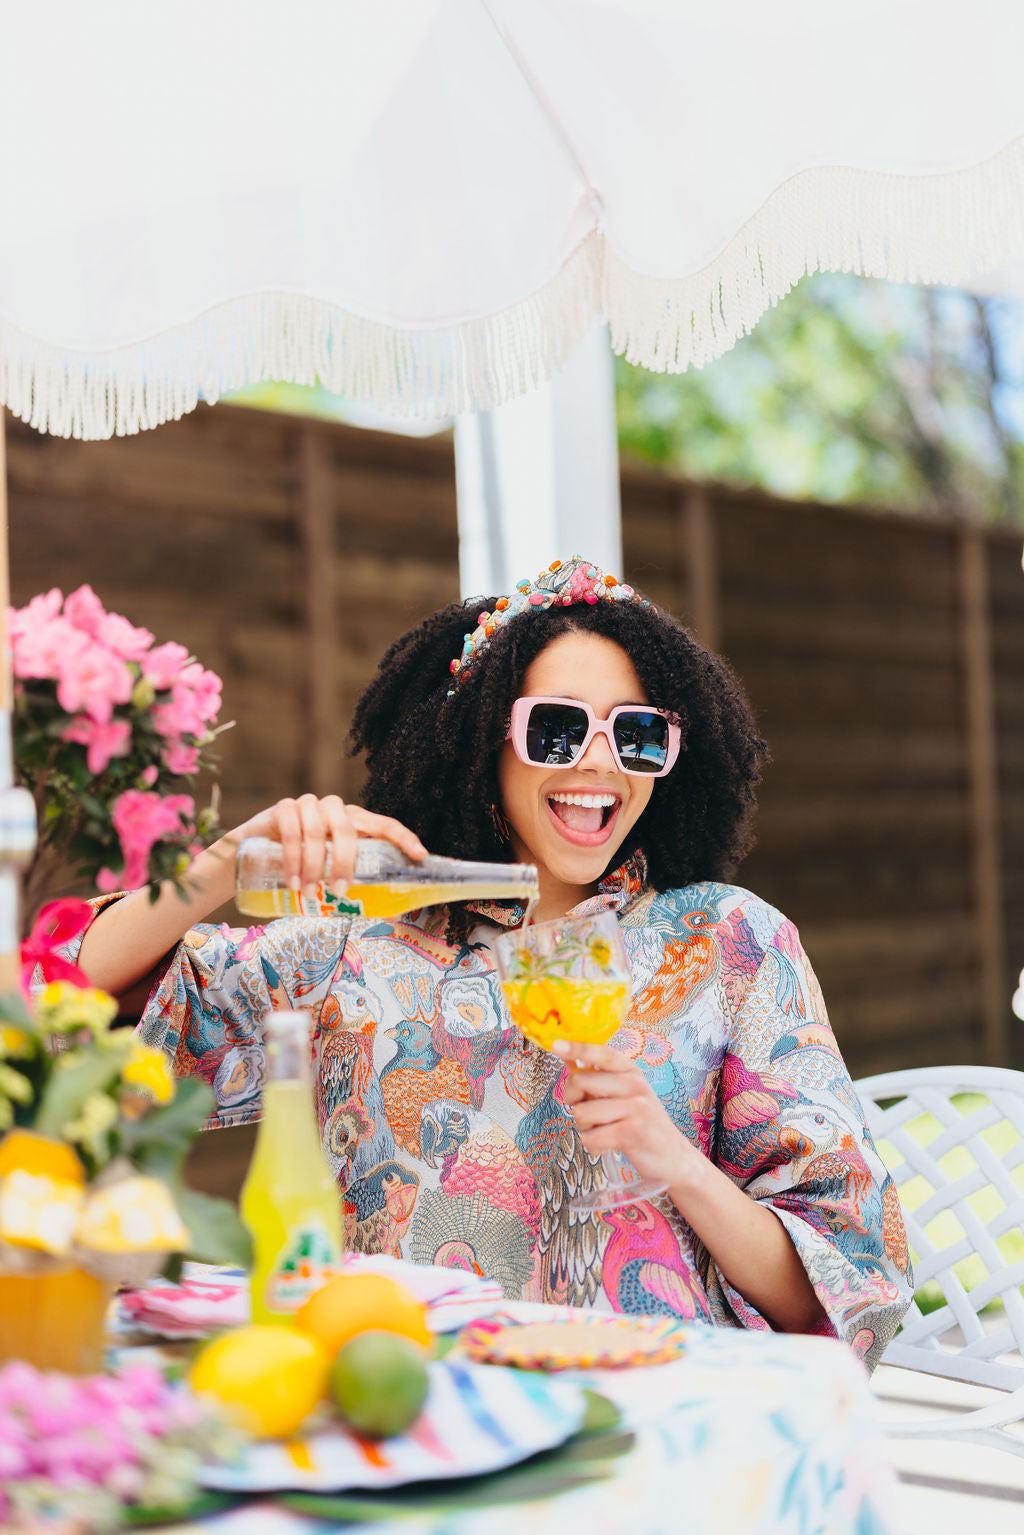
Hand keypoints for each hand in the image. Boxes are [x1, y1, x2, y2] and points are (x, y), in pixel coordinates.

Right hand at [225, 796, 425, 897]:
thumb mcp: (327, 876)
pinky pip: (292, 831)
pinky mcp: (283, 808)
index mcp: (354, 822)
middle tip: (339, 891)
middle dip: (345, 862)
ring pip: (318, 832)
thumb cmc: (300, 868)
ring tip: (306, 893)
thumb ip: (353, 888)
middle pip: (348, 829)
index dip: (403, 838)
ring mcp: (309, 805)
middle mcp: (335, 809)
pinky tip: (291, 881)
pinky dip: (292, 859)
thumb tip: (391, 915)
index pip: (383, 824)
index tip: (420, 856)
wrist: (252, 856)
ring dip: (313, 866)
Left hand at [553, 1039, 693, 1187]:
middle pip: (580, 1082)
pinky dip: (594, 1146)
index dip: (578, 1048)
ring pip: (581, 1113)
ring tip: (605, 1130)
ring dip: (586, 1128)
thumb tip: (566, 1059)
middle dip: (574, 1101)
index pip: (602, 1053)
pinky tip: (610, 1145)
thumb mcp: (625, 1094)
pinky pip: (590, 1138)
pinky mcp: (633, 1133)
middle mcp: (635, 1084)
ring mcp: (636, 1108)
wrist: (673, 1156)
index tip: (556, 1045)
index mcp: (631, 1070)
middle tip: (590, 1113)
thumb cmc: (640, 1123)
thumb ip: (597, 1078)